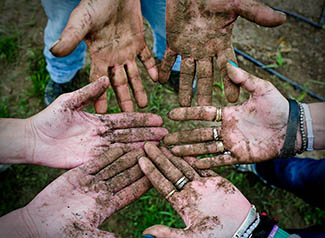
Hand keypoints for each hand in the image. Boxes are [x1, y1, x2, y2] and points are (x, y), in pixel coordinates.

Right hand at [0, 148, 150, 237]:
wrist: (36, 225)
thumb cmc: (61, 234)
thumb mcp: (87, 236)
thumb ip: (106, 237)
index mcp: (108, 207)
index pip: (132, 192)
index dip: (145, 183)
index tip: (158, 175)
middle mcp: (102, 193)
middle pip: (126, 176)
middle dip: (141, 166)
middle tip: (155, 155)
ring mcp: (91, 182)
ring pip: (114, 167)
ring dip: (128, 157)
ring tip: (142, 147)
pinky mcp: (78, 174)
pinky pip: (96, 163)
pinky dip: (107, 155)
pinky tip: (119, 147)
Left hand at [26, 77, 166, 168]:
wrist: (33, 139)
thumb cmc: (49, 118)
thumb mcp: (70, 101)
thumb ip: (89, 92)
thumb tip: (106, 78)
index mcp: (99, 120)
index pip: (126, 119)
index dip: (142, 119)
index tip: (158, 118)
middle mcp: (102, 135)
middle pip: (130, 134)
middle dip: (148, 133)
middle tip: (166, 134)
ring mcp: (98, 149)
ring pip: (124, 147)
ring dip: (142, 146)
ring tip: (159, 145)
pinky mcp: (91, 161)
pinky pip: (112, 159)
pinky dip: (127, 159)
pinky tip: (140, 158)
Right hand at [50, 0, 157, 112]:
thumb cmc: (94, 4)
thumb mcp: (81, 22)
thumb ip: (70, 38)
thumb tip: (54, 52)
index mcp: (98, 55)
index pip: (98, 80)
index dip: (99, 96)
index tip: (101, 113)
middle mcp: (113, 57)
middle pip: (118, 82)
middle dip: (123, 98)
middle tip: (128, 116)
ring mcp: (126, 50)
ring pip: (134, 74)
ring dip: (139, 89)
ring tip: (144, 105)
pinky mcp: (139, 41)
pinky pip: (147, 58)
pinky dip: (152, 68)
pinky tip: (157, 80)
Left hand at [138, 142, 251, 236]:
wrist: (242, 230)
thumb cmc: (218, 235)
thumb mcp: (192, 236)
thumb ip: (169, 234)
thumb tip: (146, 234)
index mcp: (182, 204)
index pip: (162, 185)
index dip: (151, 172)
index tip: (140, 159)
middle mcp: (189, 193)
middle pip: (171, 172)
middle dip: (159, 158)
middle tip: (147, 144)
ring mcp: (202, 186)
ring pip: (185, 167)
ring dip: (174, 155)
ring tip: (162, 143)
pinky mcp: (216, 181)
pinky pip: (204, 166)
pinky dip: (194, 158)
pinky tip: (184, 149)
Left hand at [159, 0, 285, 104]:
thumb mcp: (236, 4)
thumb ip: (256, 13)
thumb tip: (283, 19)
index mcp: (220, 43)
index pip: (227, 67)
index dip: (230, 83)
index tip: (233, 100)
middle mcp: (205, 49)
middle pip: (205, 75)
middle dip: (204, 92)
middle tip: (204, 109)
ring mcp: (188, 47)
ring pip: (187, 72)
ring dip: (184, 87)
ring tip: (183, 105)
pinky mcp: (173, 41)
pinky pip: (168, 58)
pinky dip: (164, 69)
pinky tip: (161, 81)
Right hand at [164, 63, 291, 167]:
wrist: (292, 127)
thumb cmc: (277, 106)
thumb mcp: (260, 89)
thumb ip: (244, 78)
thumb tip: (228, 63)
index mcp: (228, 113)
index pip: (202, 113)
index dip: (187, 114)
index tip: (171, 114)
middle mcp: (226, 129)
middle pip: (199, 133)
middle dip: (182, 136)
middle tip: (166, 139)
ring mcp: (232, 143)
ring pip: (206, 148)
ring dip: (190, 150)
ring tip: (174, 152)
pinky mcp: (240, 156)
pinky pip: (221, 160)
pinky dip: (208, 163)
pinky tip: (194, 164)